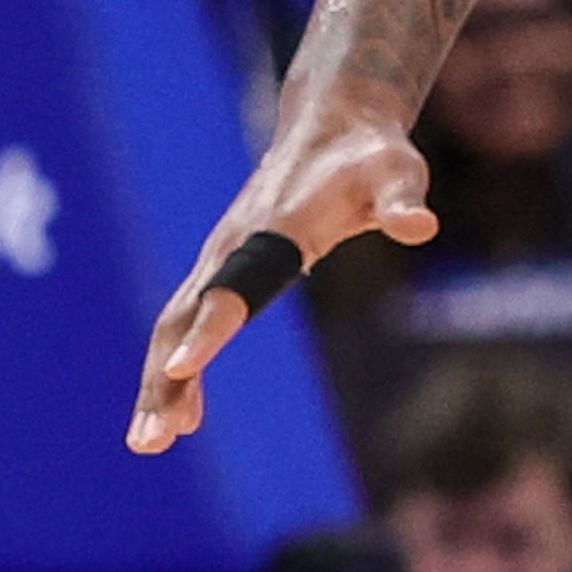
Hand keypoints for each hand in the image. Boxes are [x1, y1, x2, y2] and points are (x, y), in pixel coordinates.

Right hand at [127, 100, 437, 453]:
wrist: (334, 127)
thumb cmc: (371, 158)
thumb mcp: (397, 174)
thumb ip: (402, 201)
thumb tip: (420, 225)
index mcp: (275, 227)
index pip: (237, 283)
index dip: (210, 326)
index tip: (181, 367)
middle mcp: (234, 244)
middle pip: (188, 316)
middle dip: (166, 377)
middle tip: (153, 441)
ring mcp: (219, 256)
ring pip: (175, 324)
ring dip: (158, 384)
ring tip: (150, 444)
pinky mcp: (220, 268)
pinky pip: (187, 322)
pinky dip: (177, 369)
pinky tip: (186, 419)